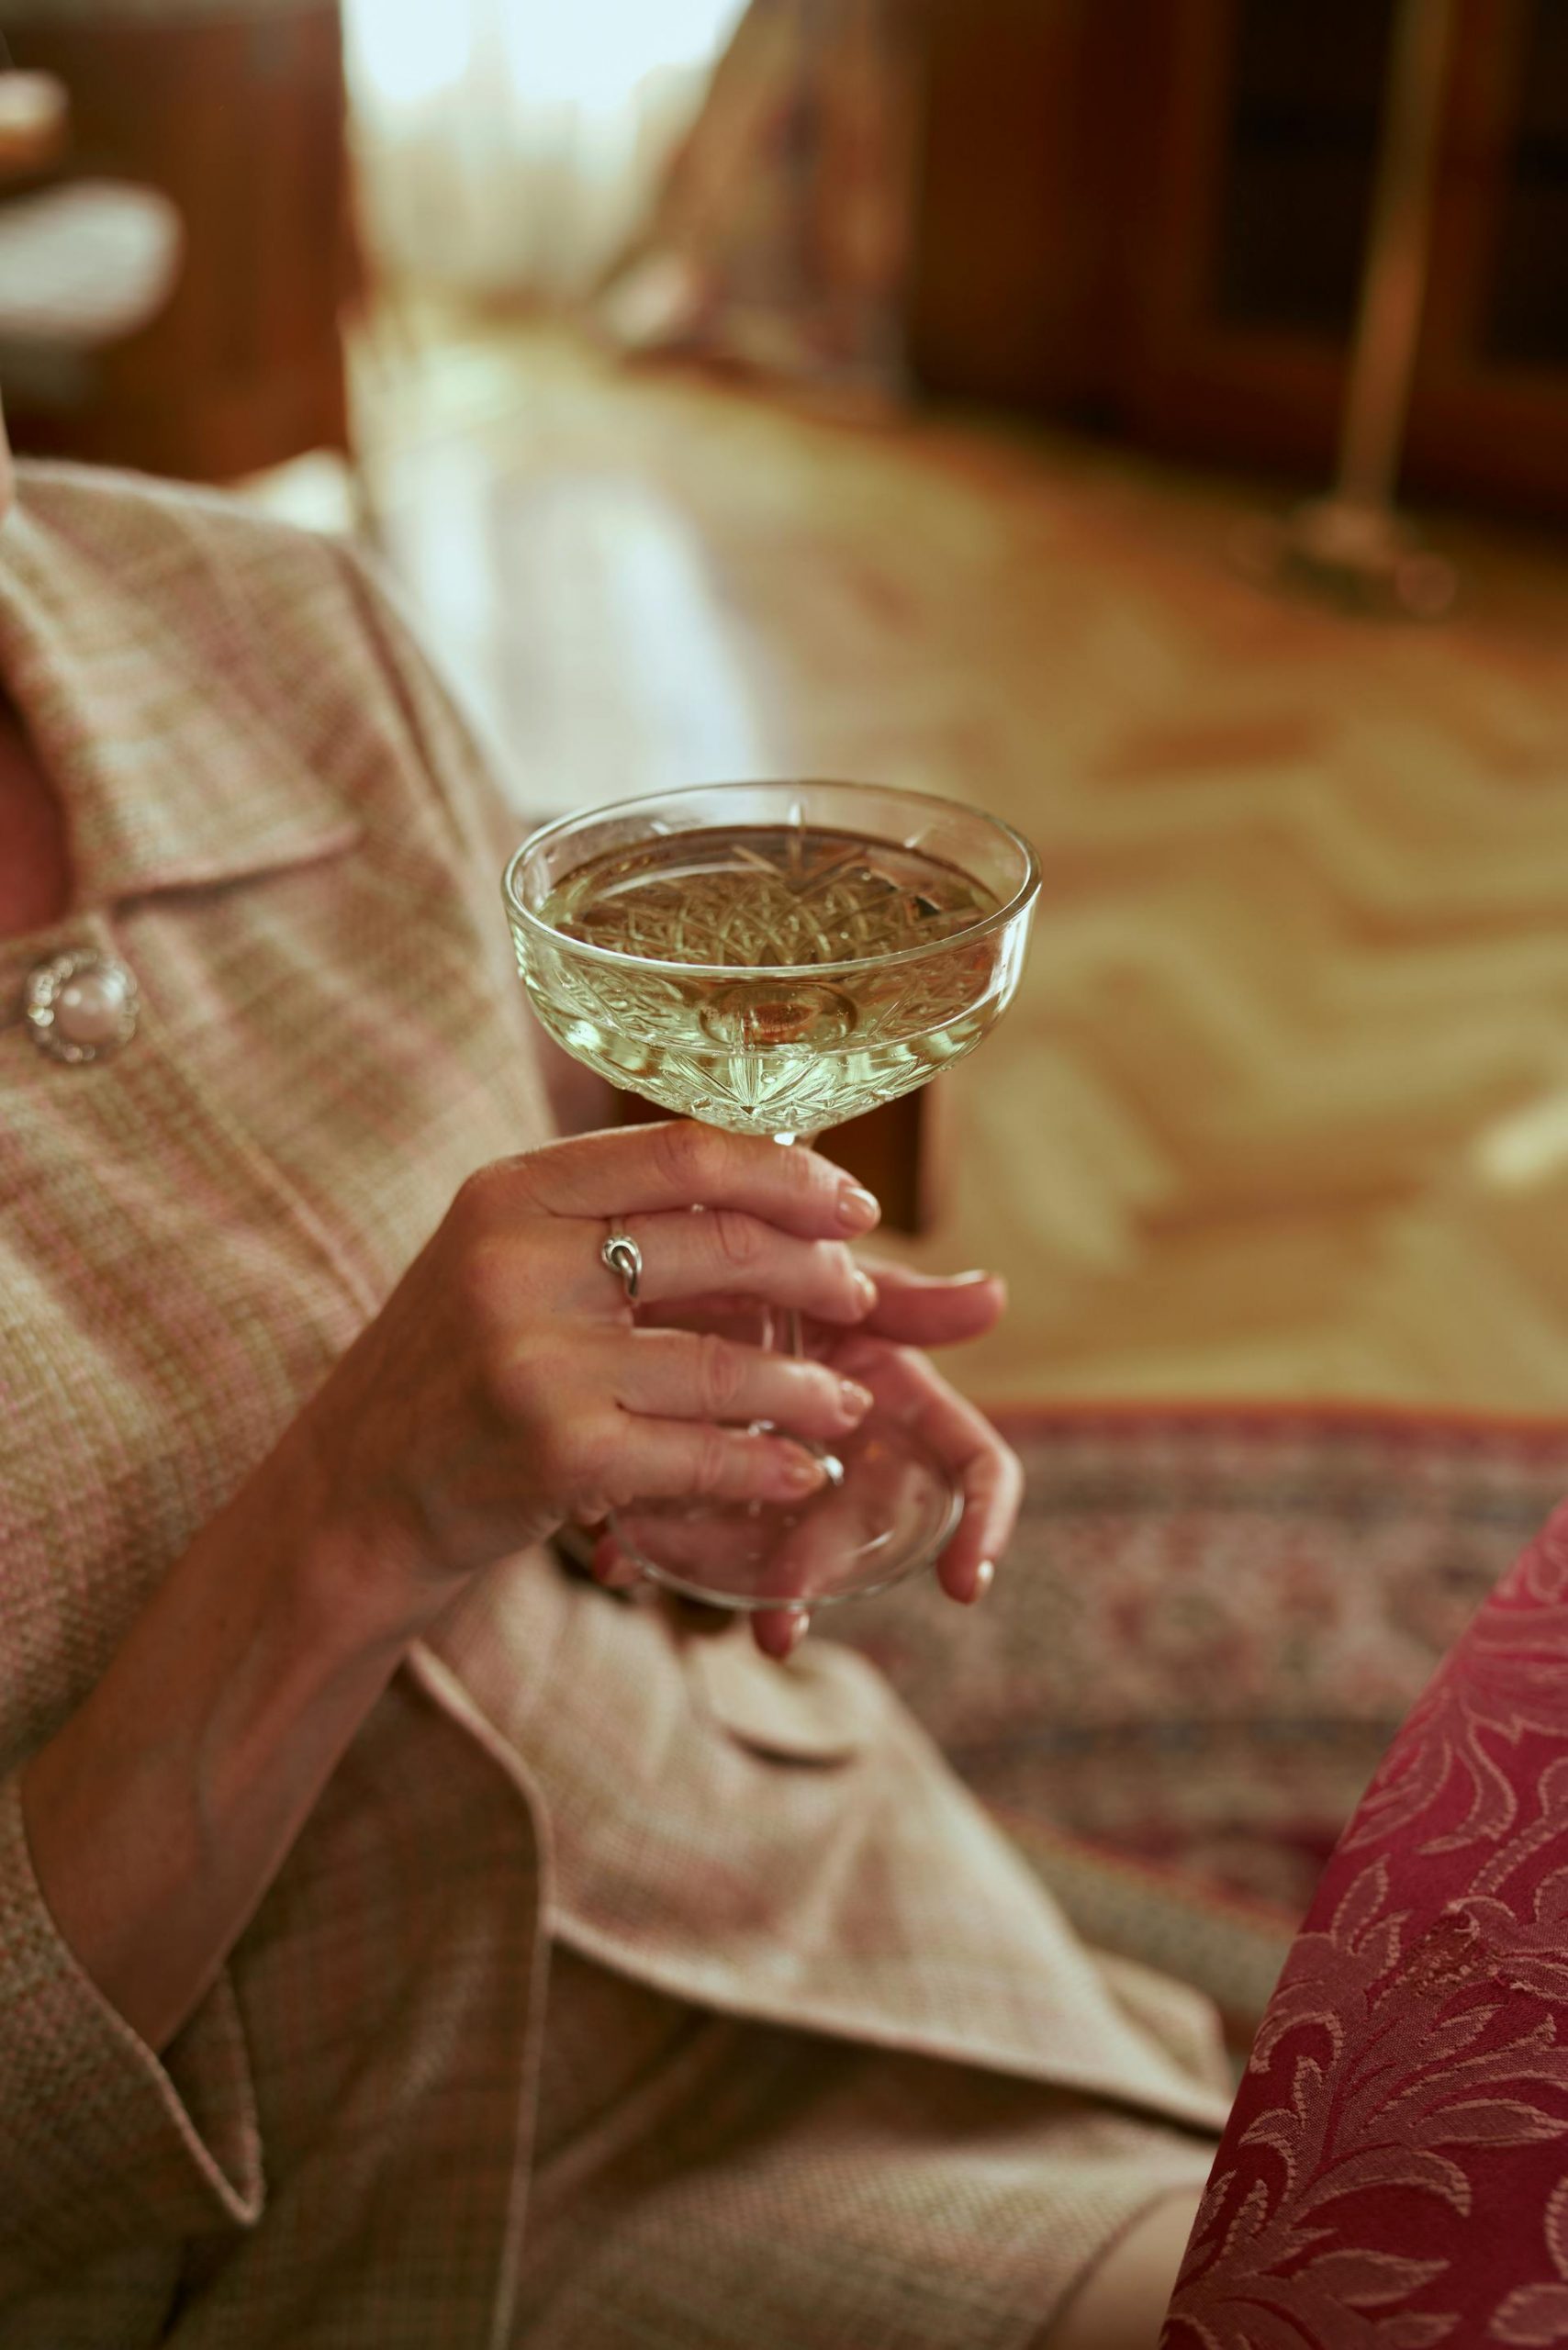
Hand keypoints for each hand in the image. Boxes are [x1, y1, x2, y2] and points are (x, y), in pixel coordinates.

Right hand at [285, 1123, 883, 1636]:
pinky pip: (700, 1453)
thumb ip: (615, 1224)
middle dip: (817, 1273)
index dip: (788, 1175)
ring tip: (845, 1401)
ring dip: (808, 1386)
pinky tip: (799, 1473)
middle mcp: (518, 1260)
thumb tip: (782, 1180)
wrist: (350, 1496)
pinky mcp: (555, 1452)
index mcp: (513, 1193)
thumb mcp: (507, 1264)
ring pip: (725, 1360)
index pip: (683, 1152)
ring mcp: (535, 1359)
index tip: (851, 1205)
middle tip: (861, 1301)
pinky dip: (765, 1466)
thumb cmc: (454, 1372)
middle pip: (719, 1243)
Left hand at [591, 1262, 1022, 1659]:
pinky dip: (650, 1548)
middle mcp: (846, 1447)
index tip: (963, 1585)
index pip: (971, 1469)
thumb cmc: (769, 1260)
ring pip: (774, 1546)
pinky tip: (618, 1557)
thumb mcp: (830, 1274)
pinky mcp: (693, 1480)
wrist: (668, 1252)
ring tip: (705, 1601)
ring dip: (743, 1584)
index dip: (982, 1525)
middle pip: (861, 1527)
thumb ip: (902, 1297)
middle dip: (824, 1573)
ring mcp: (770, 1471)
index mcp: (900, 1400)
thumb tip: (998, 1293)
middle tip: (782, 1620)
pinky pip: (683, 1531)